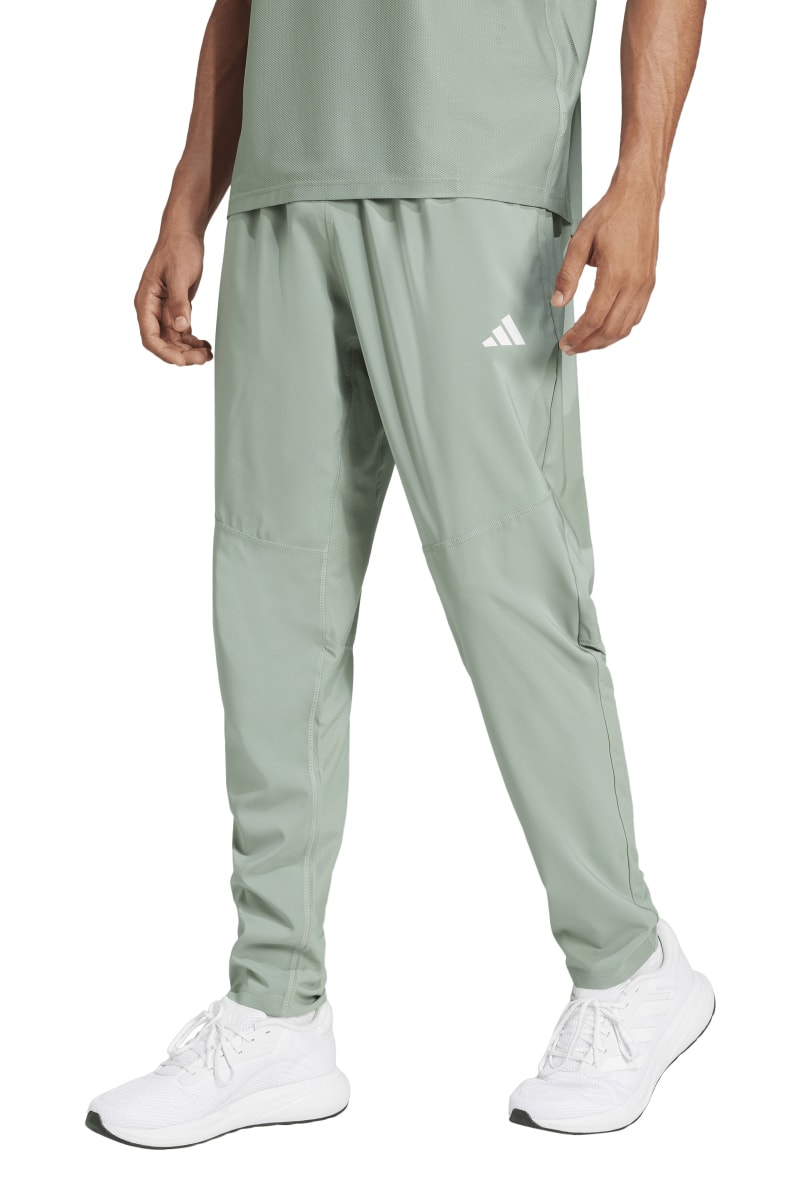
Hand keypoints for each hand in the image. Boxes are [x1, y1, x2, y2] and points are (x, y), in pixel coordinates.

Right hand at [134, 227, 212, 365]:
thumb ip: (179, 302)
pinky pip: (182, 332)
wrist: (185, 233)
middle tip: (203, 358)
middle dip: (182, 354)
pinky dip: (193, 341)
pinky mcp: (176, 308)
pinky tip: (206, 345)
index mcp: (145, 301)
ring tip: (208, 354)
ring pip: (174, 340)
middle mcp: (152, 309)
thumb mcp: (179, 275)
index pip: (150, 336)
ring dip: (189, 350)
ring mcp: (164, 310)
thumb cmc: (178, 249)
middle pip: (163, 343)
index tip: (182, 361)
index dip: (164, 352)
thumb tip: (181, 327)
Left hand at [551, 181, 659, 354]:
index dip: (578, 336)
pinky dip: (621, 328)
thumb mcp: (580, 241)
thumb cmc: (611, 213)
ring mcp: (645, 284)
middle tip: (572, 348)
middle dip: (590, 344)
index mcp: (616, 275)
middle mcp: (634, 283)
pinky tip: (607, 327)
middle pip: (611, 329)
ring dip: (605, 340)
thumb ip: (568, 275)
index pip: (594, 318)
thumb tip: (557, 303)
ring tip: (587, 343)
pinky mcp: (650, 281)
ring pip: (626, 327)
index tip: (565, 342)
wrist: (640, 195)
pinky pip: (637, 315)